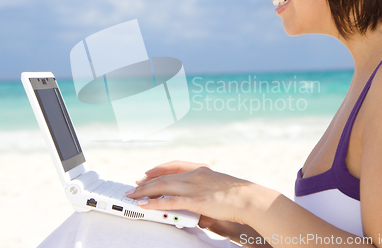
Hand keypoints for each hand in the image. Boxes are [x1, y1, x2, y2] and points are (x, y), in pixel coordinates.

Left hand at [126, 165, 253, 224]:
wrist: (249, 198)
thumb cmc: (238, 197)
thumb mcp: (219, 189)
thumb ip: (205, 196)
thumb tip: (200, 217)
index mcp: (201, 169)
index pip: (174, 165)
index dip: (158, 169)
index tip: (147, 173)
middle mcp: (195, 175)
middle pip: (164, 176)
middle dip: (146, 182)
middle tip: (134, 186)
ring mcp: (194, 187)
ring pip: (163, 186)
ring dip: (145, 191)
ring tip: (133, 195)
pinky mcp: (195, 200)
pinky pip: (169, 201)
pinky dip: (154, 203)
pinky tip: (144, 205)